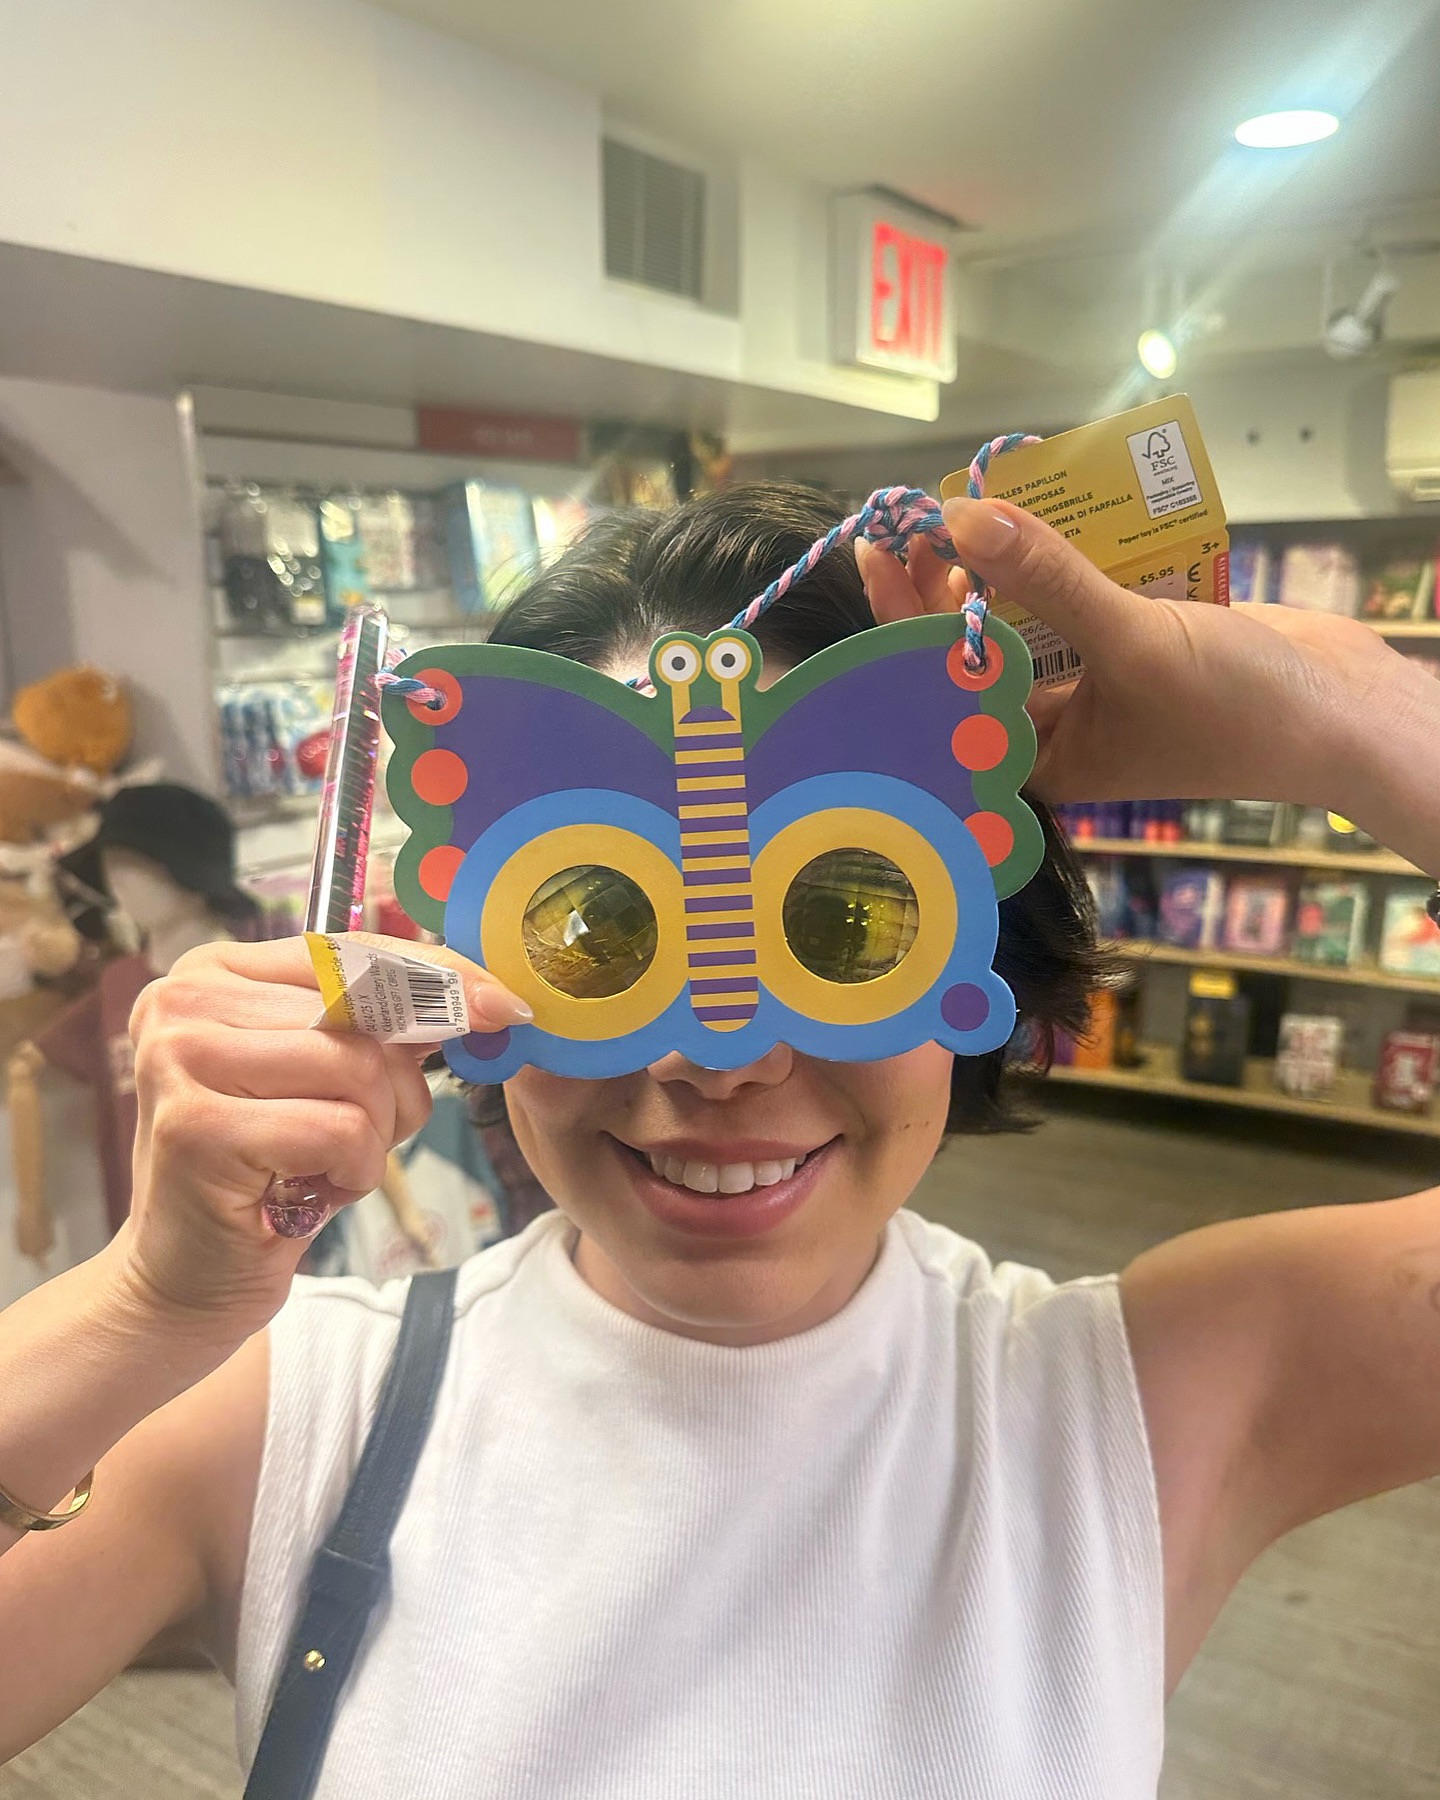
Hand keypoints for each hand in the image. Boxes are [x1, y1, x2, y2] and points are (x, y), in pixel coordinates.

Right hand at [117, 935, 526, 1346]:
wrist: (188, 1280)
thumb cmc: (269, 1171)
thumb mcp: (324, 1078)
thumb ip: (380, 1024)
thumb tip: (489, 996)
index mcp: (215, 970)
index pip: (352, 950)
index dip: (438, 977)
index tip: (503, 1007)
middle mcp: (184, 1000)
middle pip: (363, 1016)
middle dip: (398, 1086)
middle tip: (364, 1136)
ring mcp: (180, 1059)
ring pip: (358, 1069)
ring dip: (376, 1134)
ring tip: (329, 1164)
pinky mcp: (194, 1129)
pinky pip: (340, 1131)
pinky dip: (353, 1171)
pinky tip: (309, 1192)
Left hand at [856, 499, 1403, 812]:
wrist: (1345, 711)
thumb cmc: (1236, 709)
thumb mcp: (1132, 641)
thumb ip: (1047, 580)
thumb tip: (967, 520)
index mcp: (1038, 760)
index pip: (943, 694)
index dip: (905, 628)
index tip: (881, 559)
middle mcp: (1054, 727)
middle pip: (973, 653)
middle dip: (944, 590)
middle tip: (913, 522)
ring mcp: (1092, 685)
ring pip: (1023, 622)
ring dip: (998, 569)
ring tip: (961, 510)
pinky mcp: (1128, 644)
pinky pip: (1073, 600)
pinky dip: (1056, 563)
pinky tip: (1029, 518)